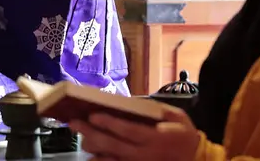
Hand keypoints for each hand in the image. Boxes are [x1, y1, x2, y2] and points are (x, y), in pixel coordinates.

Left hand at [70, 105, 200, 160]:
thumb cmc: (185, 137)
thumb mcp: (178, 117)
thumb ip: (157, 110)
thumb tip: (134, 103)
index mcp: (154, 138)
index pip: (127, 130)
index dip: (109, 123)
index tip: (92, 115)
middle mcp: (144, 154)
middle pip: (112, 145)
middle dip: (91, 133)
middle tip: (73, 124)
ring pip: (110, 160)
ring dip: (93, 150)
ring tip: (80, 139)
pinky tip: (92, 157)